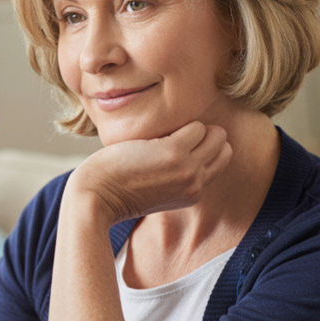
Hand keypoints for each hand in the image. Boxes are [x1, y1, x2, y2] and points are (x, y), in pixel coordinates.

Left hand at [65, 121, 231, 223]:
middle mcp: (195, 183)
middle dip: (207, 135)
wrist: (96, 199)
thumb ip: (174, 178)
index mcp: (192, 194)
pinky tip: (157, 130)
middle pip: (224, 148)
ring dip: (193, 126)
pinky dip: (179, 122)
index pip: (219, 162)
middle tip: (178, 133)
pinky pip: (195, 127)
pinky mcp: (174, 152)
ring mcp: (187, 169)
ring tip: (166, 130)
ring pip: (214, 134)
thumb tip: (179, 152)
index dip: (205, 147)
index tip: (185, 141)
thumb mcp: (155, 192)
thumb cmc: (115, 190)